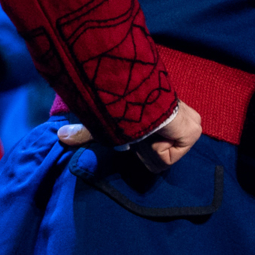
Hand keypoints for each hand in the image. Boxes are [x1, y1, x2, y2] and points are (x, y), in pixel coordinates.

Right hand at [58, 101, 202, 172]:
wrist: (131, 96)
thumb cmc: (118, 104)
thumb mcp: (107, 123)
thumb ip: (88, 133)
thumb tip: (61, 136)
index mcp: (168, 118)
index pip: (157, 146)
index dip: (142, 145)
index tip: (135, 134)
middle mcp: (183, 120)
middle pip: (161, 154)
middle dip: (146, 147)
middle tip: (140, 132)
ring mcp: (192, 127)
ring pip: (164, 157)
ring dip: (150, 148)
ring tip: (146, 130)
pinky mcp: (193, 133)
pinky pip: (169, 158)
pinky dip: (157, 151)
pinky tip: (155, 134)